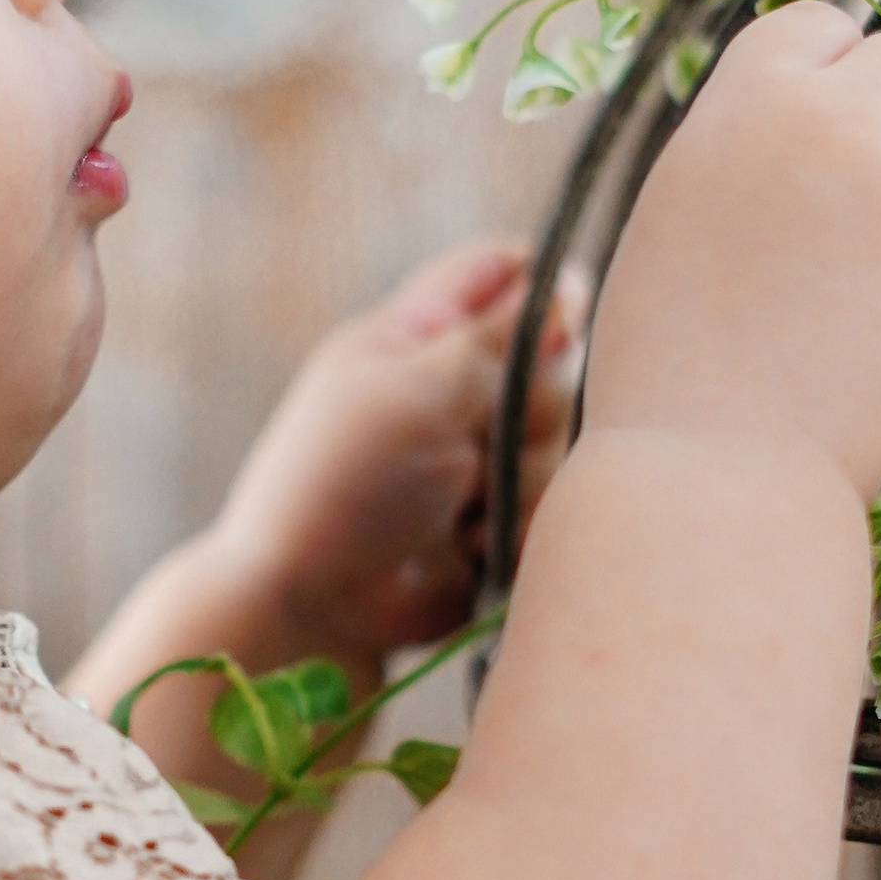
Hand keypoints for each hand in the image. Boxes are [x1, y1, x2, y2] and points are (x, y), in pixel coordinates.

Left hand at [206, 238, 582, 666]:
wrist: (313, 607)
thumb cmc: (343, 486)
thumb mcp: (413, 393)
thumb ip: (494, 339)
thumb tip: (566, 285)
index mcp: (415, 336)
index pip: (500, 272)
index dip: (542, 291)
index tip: (558, 331)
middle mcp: (450, 388)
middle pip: (551, 361)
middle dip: (532, 405)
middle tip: (476, 440)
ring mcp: (475, 457)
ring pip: (559, 439)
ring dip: (521, 478)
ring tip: (461, 511)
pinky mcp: (495, 520)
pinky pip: (550, 505)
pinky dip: (520, 526)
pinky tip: (474, 548)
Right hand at [583, 3, 880, 503]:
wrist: (715, 469)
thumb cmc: (671, 357)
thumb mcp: (681, 210)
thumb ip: (755, 144)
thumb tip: (822, 119)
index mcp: (753, 95)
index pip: (826, 25)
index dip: (832, 76)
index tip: (825, 128)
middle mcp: (844, 119)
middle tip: (868, 208)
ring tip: (875, 294)